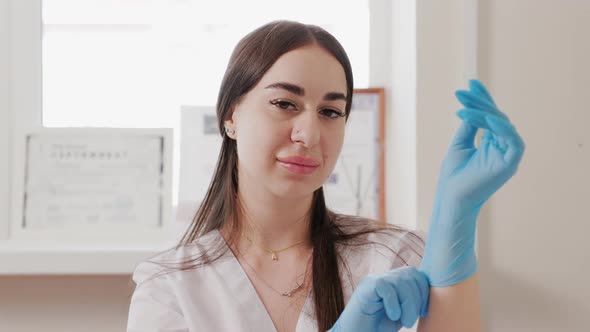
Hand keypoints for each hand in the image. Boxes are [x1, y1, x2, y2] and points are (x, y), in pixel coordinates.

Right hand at [329, 266, 429, 331]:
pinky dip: (393, 303)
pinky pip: (385, 286)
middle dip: (418, 298)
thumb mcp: (401, 313)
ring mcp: (373, 281)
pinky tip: (392, 315)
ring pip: (401, 281)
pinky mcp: (365, 288)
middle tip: (410, 320)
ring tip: (403, 322)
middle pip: (411, 274)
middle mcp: (384, 278)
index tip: (423, 312)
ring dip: (408, 304)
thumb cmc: (377, 328)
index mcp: (394, 282)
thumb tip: (433, 294)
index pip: (416, 274)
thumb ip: (412, 301)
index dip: (424, 292)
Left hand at [419, 79, 525, 286]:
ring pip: (503, 125)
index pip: (490, 116)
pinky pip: (513, 141)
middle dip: (480, 103)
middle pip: (496, 117)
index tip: (471, 82)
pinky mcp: (510, 164)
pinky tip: (485, 118)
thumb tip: (472, 105)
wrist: (450, 199)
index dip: (483, 98)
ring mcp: (507, 155)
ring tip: (465, 108)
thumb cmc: (453, 175)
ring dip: (485, 113)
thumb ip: (469, 125)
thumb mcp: (460, 144)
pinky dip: (501, 128)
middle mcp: (502, 147)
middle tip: (462, 92)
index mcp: (491, 143)